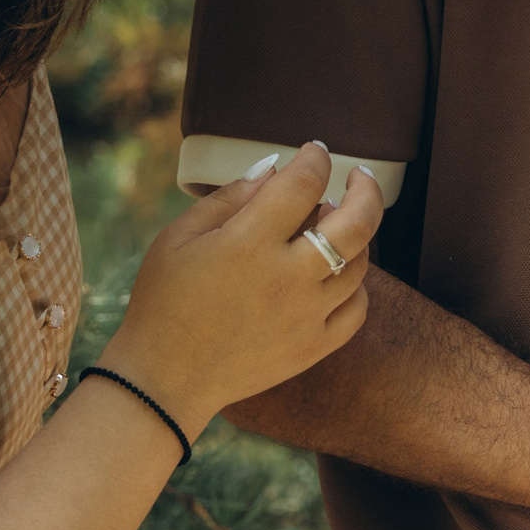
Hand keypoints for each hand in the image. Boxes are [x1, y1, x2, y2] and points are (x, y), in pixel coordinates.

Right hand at [101, 141, 381, 436]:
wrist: (164, 378)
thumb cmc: (164, 300)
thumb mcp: (180, 236)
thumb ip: (231, 197)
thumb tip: (275, 168)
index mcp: (249, 243)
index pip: (304, 183)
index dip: (315, 158)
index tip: (314, 152)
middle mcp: (287, 277)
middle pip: (356, 222)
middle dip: (365, 188)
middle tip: (358, 176)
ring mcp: (306, 316)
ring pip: (360, 263)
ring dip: (355, 235)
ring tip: (336, 224)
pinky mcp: (312, 348)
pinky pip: (357, 309)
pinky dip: (356, 285)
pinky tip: (337, 274)